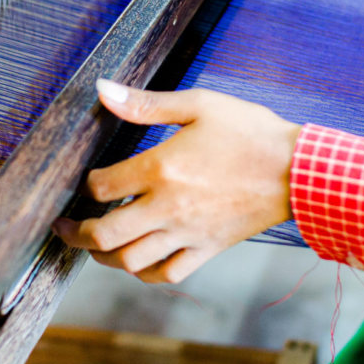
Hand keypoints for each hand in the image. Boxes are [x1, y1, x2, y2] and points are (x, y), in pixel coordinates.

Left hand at [53, 80, 300, 283]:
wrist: (298, 170)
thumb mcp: (199, 105)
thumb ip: (146, 103)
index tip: (86, 182)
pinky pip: (167, 274)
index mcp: (161, 169)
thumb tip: (103, 90)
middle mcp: (169, 208)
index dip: (85, 186)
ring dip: (105, 257)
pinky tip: (137, 260)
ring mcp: (188, 234)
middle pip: (106, 236)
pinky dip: (144, 272)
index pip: (101, 188)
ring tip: (95, 245)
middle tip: (65, 228)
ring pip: (131, 261)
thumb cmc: (251, 132)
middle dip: (77, 234)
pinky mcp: (207, 249)